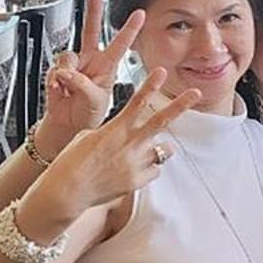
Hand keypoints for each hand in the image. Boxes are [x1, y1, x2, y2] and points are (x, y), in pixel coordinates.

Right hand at [33, 68, 199, 218]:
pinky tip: (134, 170)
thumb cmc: (72, 163)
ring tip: (146, 150)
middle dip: (180, 106)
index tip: (161, 72)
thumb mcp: (89, 137)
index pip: (137, 102)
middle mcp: (129, 145)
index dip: (150, 85)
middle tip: (195, 93)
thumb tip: (126, 131)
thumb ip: (114, 131)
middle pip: (161, 121)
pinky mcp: (137, 181)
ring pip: (164, 150)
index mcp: (115, 130)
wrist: (67, 190)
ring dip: (160, 148)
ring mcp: (135, 163)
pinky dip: (149, 169)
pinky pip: (155, 171)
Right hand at [40, 0, 145, 140]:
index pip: (120, 44)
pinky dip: (55, 82)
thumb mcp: (94, 100)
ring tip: (68, 88)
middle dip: (92, 12)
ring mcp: (73, 66)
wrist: (69, 125)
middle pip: (90, 31)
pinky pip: (53, 70)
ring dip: (66, 71)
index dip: (129, 29)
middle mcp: (90, 61)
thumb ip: (82, 85)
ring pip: (67, 56)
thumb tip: (67, 73)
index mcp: (107, 67)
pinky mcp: (57, 73)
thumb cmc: (89, 114)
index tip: (140, 14)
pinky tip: (59, 91)